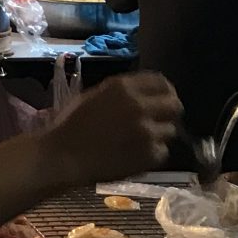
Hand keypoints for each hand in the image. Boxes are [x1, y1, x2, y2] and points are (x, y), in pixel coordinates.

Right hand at [45, 72, 181, 185]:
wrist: (62, 156)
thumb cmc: (70, 125)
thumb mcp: (93, 96)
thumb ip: (122, 93)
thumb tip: (145, 94)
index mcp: (123, 87)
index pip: (161, 81)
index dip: (164, 91)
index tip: (161, 99)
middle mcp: (139, 106)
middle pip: (175, 105)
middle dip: (168, 113)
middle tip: (158, 121)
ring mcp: (147, 131)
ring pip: (170, 130)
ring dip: (158, 135)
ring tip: (139, 142)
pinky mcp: (150, 155)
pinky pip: (162, 152)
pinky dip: (151, 155)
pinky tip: (133, 156)